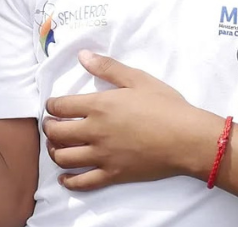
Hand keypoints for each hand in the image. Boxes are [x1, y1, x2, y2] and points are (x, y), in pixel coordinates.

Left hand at [43, 51, 212, 191]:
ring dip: (54, 152)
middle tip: (52, 125)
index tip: (53, 106)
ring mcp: (103, 155)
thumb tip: (82, 55)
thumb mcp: (136, 79)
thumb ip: (107, 67)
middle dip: (49, 128)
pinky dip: (69, 182)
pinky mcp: (114, 175)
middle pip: (56, 133)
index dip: (50, 106)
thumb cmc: (166, 106)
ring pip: (64, 158)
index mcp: (98, 106)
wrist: (189, 139)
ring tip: (57, 147)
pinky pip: (84, 183)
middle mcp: (95, 131)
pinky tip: (65, 178)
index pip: (59, 106)